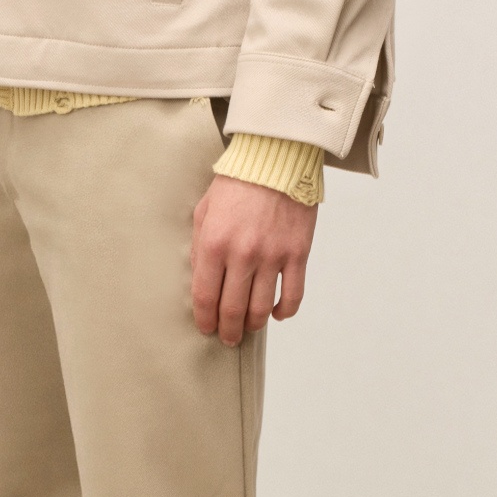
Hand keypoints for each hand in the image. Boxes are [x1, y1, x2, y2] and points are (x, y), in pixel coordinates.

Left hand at [190, 175, 316, 345]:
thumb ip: (199, 246)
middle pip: (232, 309)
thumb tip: (201, 279)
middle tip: (227, 338)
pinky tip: (275, 313)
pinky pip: (292, 295)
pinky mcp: (297, 253)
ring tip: (249, 327)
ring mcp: (272, 256)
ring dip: (253, 325)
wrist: (276, 159)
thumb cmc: (237, 182)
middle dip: (228, 330)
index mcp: (213, 243)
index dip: (205, 320)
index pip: (205, 297)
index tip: (207, 328)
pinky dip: (283, 311)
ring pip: (261, 308)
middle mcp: (242, 254)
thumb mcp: (204, 210)